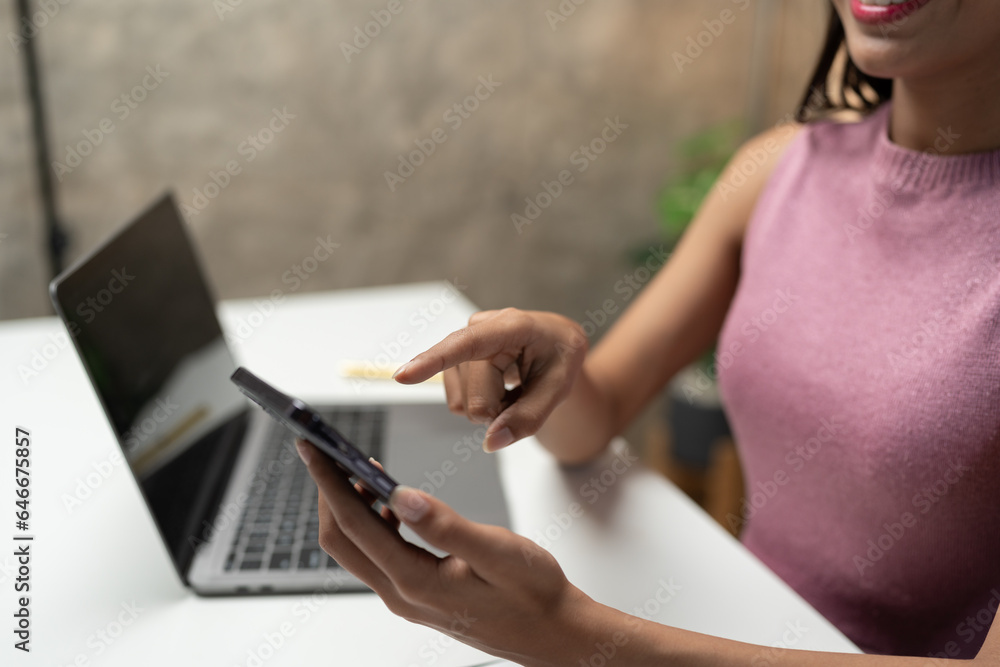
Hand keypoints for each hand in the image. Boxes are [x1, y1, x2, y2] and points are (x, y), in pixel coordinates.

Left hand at [295, 438, 597, 666]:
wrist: (553, 632)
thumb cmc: (533, 592)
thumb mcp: (496, 551)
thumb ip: (446, 526)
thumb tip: (400, 495)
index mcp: (415, 582)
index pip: (355, 525)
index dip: (330, 482)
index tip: (314, 448)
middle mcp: (402, 595)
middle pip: (342, 540)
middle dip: (328, 492)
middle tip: (325, 451)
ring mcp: (407, 598)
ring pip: (357, 548)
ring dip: (349, 506)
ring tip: (356, 468)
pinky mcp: (418, 594)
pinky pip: (378, 555)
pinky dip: (371, 522)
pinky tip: (388, 501)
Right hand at [392, 308, 587, 451]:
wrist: (554, 343)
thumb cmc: (559, 358)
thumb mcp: (559, 389)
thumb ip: (528, 418)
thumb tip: (491, 442)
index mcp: (512, 326)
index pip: (467, 344)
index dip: (434, 361)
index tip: (403, 376)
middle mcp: (481, 327)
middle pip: (475, 400)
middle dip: (498, 412)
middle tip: (525, 395)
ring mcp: (463, 341)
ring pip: (463, 404)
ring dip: (489, 408)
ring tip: (512, 387)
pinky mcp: (454, 359)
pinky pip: (457, 402)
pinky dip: (479, 404)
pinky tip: (498, 387)